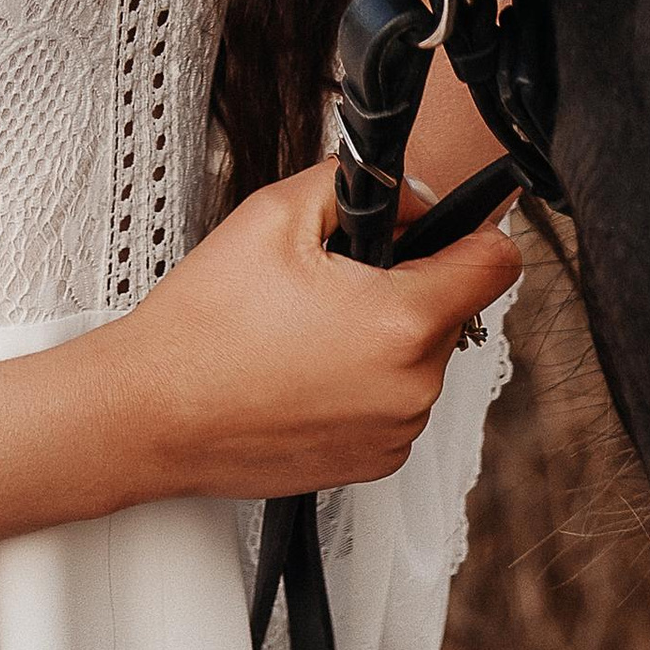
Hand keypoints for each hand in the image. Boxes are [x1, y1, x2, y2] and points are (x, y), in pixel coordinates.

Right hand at [82, 160, 519, 505]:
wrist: (153, 414)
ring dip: (384, 334)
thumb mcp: (275, 214)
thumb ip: (358, 186)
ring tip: (307, 327)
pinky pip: (395, 402)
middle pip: (452, 308)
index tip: (442, 226)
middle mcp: (412, 388)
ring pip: (422, 357)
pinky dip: (365, 381)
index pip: (496, 263)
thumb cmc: (205, 325)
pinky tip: (305, 369)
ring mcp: (395, 434)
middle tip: (333, 278)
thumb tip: (409, 193)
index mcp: (401, 323)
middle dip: (406, 282)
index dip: (471, 228)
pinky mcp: (374, 463)